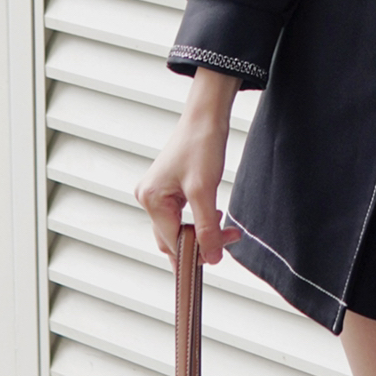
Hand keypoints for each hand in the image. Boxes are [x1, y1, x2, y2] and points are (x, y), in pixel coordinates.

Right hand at [135, 69, 245, 265]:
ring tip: (226, 229)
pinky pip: (181, 215)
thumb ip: (206, 228)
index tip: (217, 259)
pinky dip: (199, 220)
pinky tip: (215, 214)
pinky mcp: (168, 189)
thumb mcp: (205, 191)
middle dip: (200, 243)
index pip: (171, 241)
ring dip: (202, 232)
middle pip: (172, 238)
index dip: (194, 253)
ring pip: (178, 228)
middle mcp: (148, 198)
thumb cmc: (201, 144)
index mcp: (151, 199)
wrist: (205, 116)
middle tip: (227, 240)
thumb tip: (211, 258)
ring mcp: (157, 193)